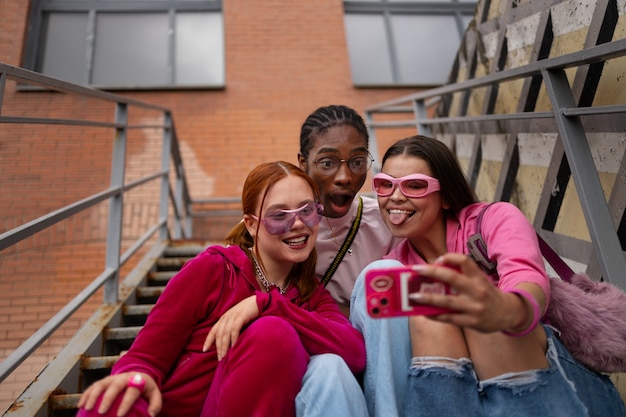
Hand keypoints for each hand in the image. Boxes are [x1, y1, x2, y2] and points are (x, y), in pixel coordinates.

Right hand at [77, 372, 161, 416]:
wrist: (137, 374)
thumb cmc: (145, 389)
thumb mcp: (154, 394)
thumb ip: (155, 404)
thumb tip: (151, 415)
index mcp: (136, 381)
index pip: (131, 391)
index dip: (126, 402)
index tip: (120, 415)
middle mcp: (122, 378)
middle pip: (114, 387)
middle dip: (107, 398)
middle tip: (101, 411)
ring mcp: (111, 378)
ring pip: (100, 385)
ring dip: (92, 396)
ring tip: (87, 408)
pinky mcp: (102, 381)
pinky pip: (92, 387)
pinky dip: (86, 395)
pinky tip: (80, 406)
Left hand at [203, 295, 259, 359]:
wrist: (257, 301)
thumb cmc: (248, 313)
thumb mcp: (236, 320)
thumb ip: (231, 329)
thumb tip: (229, 343)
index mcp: (223, 319)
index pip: (213, 331)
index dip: (208, 341)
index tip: (204, 350)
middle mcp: (226, 317)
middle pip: (219, 335)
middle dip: (218, 348)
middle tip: (220, 359)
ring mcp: (233, 316)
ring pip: (225, 333)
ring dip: (224, 346)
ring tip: (225, 356)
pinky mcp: (241, 316)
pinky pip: (234, 329)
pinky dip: (233, 338)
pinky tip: (234, 346)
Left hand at [409, 253, 528, 332]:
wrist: (508, 314)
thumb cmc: (487, 294)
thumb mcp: (480, 280)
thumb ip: (462, 275)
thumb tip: (434, 271)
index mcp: (478, 277)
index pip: (464, 261)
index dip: (449, 258)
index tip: (436, 260)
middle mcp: (477, 290)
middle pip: (452, 277)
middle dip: (431, 272)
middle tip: (415, 270)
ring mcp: (474, 307)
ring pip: (446, 301)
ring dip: (427, 298)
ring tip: (413, 296)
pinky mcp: (471, 322)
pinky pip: (449, 318)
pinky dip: (435, 315)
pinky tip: (424, 312)